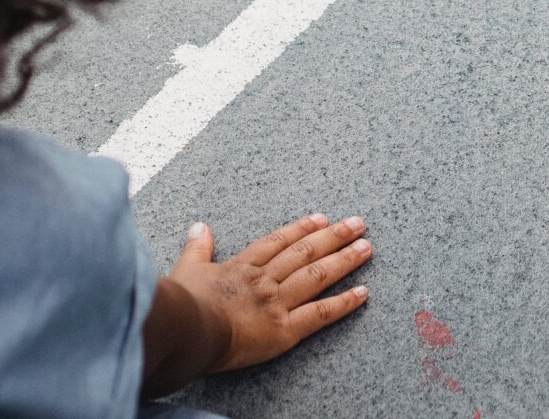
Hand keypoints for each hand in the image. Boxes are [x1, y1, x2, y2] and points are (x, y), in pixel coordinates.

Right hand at [162, 214, 372, 377]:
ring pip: (317, 275)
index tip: (321, 218)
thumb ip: (197, 248)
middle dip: (334, 237)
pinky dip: (343, 303)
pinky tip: (363, 293)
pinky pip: (320, 314)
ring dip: (344, 260)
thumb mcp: (187, 269)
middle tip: (358, 223)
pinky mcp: (284, 330)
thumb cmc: (182, 304)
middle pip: (305, 253)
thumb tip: (199, 227)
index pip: (279, 242)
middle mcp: (265, 280)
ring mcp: (277, 303)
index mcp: (243, 266)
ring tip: (367, 247)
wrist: (187, 330)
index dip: (301, 228)